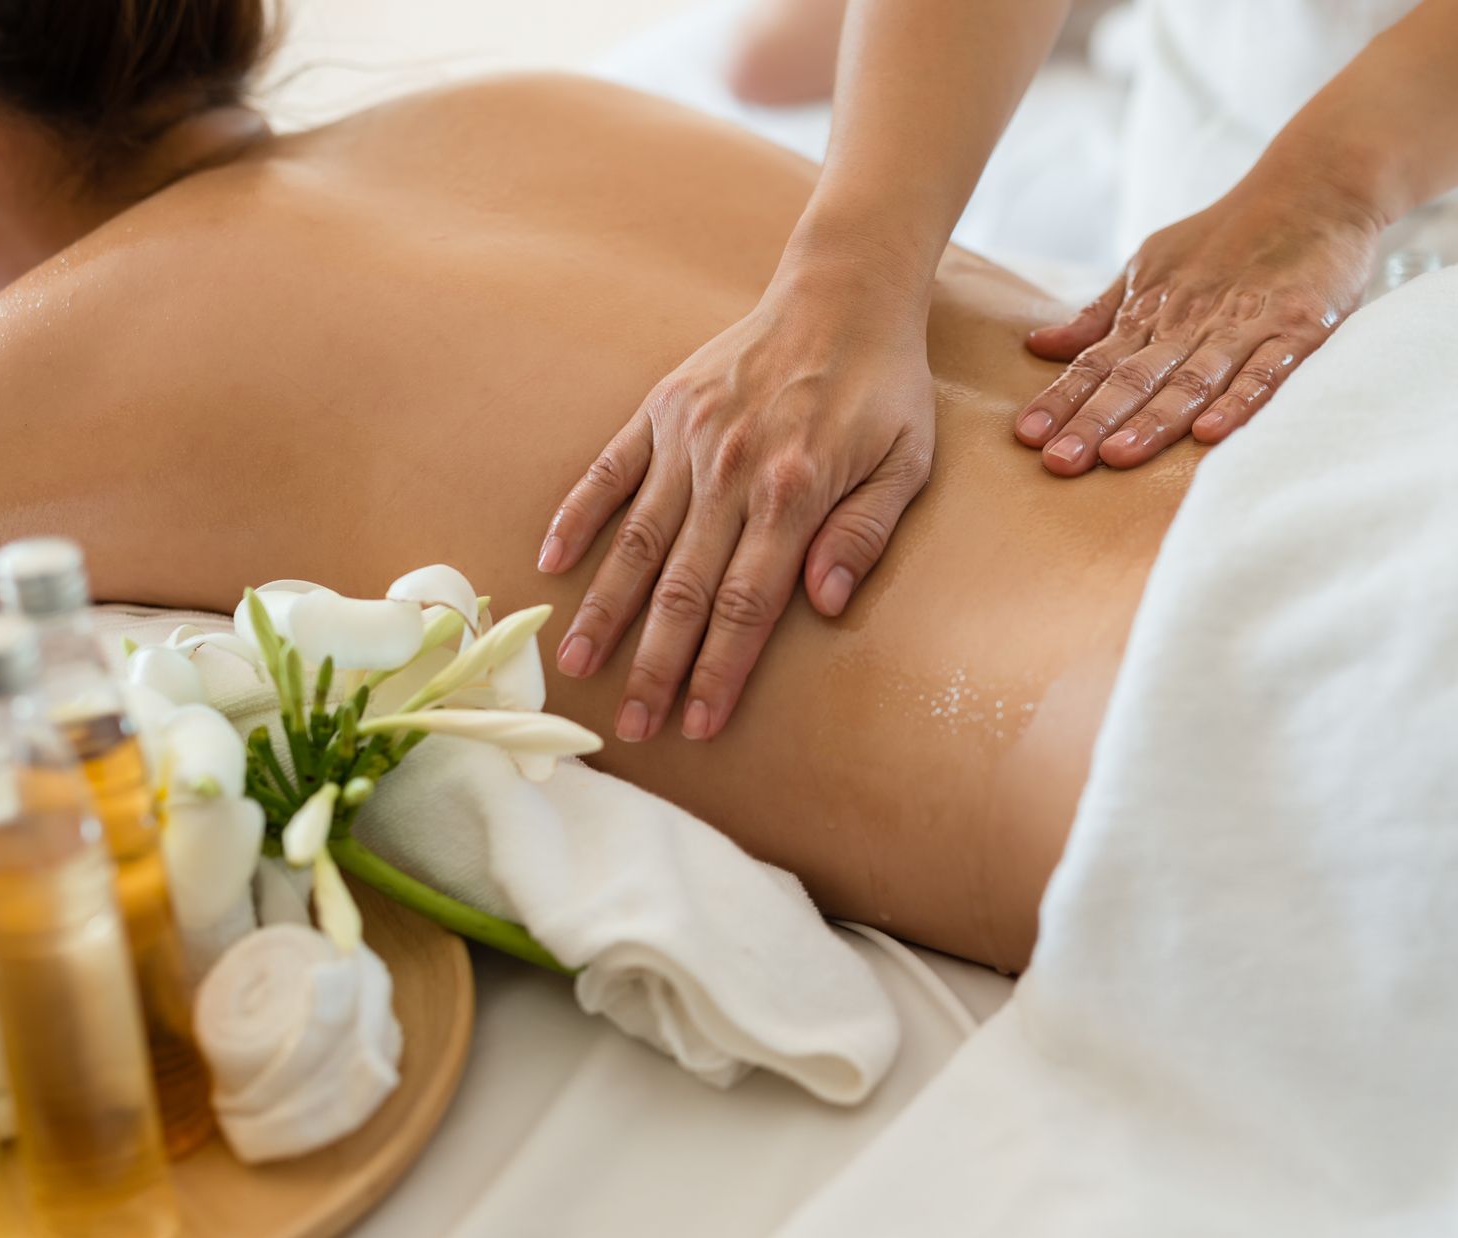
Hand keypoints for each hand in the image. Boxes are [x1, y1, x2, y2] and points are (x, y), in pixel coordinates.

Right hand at [538, 279, 934, 742]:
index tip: (697, 724)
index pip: (747, 604)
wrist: (843, 291)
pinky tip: (550, 563)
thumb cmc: (885, 388)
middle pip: (682, 588)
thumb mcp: (907, 462)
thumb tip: (823, 606)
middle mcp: (731, 469)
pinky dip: (578, 515)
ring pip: (636, 540)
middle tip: (632, 727)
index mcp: (794, 490)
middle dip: (655, 665)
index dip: (720, 670)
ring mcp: (689, 437)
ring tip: (574, 665)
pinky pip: (609, 470)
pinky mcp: (662, 409)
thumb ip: (865, 535)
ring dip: (605, 609)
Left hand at [1014, 176, 1382, 473]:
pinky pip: (1265, 372)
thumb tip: (1037, 346)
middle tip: (1058, 461)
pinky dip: (1239, 402)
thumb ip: (1100, 314)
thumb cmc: (1226, 237)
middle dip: (1094, 421)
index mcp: (1152, 310)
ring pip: (1192, 380)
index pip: (1096, 362)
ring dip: (1154, 420)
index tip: (1027, 437)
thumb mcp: (1150, 264)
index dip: (1062, 399)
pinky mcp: (1297, 329)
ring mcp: (1244, 325)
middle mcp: (1190, 321)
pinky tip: (1210, 434)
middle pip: (1135, 378)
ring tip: (1117, 456)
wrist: (1315, 187)